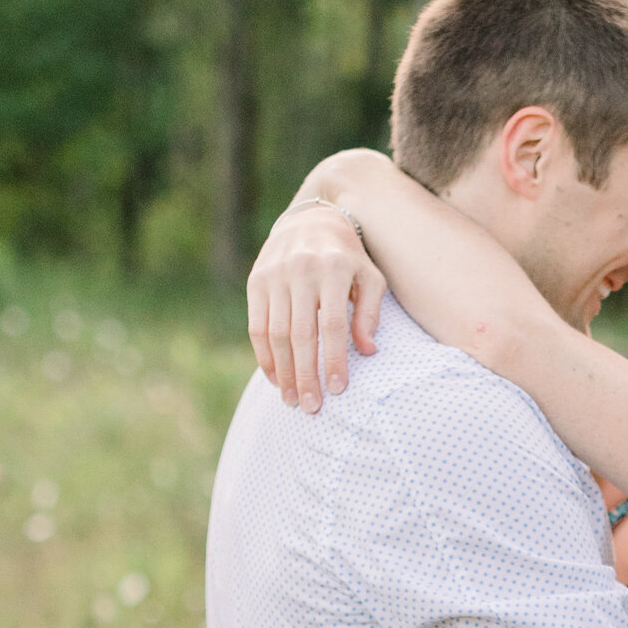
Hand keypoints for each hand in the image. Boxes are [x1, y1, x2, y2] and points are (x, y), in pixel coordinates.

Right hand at [247, 154, 392, 411]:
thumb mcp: (370, 276)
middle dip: (306, 375)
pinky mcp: (256, 281)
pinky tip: (274, 378)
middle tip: (311, 407)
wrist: (310, 220)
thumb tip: (367, 351)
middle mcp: (301, 270)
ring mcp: (275, 275)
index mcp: (334, 269)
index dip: (335, 360)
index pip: (333, 324)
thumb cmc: (348, 257)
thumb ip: (371, 312)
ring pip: (276, 333)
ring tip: (291, 400)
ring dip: (283, 372)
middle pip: (302, 334)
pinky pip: (256, 325)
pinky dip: (264, 356)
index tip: (339, 390)